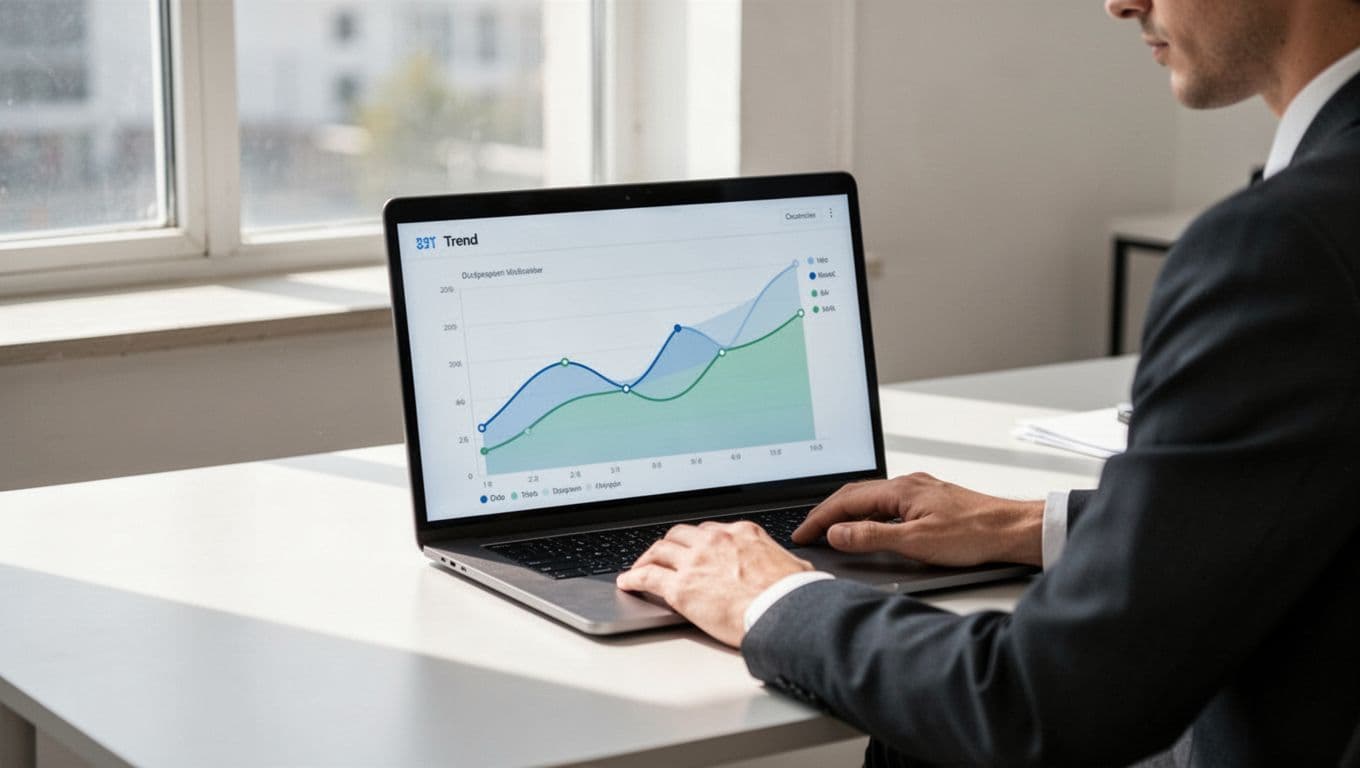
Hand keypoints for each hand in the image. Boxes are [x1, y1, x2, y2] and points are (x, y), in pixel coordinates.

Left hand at [617, 521, 812, 647]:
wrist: (784, 612)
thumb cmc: (793, 595)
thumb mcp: (793, 566)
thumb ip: (781, 563)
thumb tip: (794, 569)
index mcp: (742, 533)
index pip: (710, 531)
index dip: (697, 542)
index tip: (692, 550)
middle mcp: (715, 541)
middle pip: (680, 535)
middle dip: (669, 545)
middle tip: (662, 556)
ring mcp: (695, 561)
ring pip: (660, 550)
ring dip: (647, 558)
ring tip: (639, 568)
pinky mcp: (680, 586)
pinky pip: (647, 576)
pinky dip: (633, 577)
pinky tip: (628, 583)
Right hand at [792, 473, 1043, 566]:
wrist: (1012, 530)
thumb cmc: (974, 534)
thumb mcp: (916, 542)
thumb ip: (872, 537)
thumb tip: (837, 533)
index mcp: (900, 490)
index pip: (846, 501)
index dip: (819, 518)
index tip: (802, 534)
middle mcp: (907, 484)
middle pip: (854, 494)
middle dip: (826, 512)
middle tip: (807, 531)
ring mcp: (919, 491)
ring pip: (870, 497)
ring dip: (846, 511)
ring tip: (829, 529)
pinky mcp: (929, 500)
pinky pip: (886, 502)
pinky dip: (866, 513)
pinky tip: (867, 524)